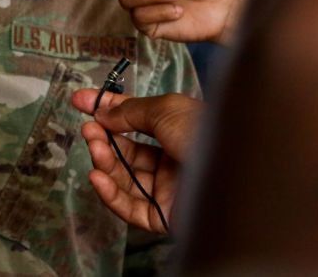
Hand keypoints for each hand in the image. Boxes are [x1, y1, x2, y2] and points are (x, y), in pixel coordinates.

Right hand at [72, 89, 199, 233]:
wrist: (237, 176)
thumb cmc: (207, 134)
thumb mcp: (167, 110)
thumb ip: (131, 111)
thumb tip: (102, 113)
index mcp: (177, 130)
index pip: (135, 119)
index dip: (107, 109)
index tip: (80, 101)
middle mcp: (171, 159)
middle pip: (126, 150)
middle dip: (103, 137)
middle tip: (87, 127)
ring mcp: (167, 188)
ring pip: (124, 178)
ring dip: (103, 161)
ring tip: (93, 145)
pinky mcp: (164, 215)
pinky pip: (130, 206)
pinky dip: (109, 192)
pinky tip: (97, 176)